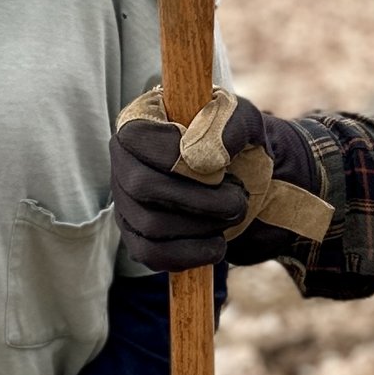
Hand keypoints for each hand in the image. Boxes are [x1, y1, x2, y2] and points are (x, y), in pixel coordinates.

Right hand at [111, 85, 331, 271]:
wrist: (250, 183)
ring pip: (151, 225)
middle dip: (201, 200)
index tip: (221, 167)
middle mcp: (124, 160)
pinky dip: (191, 254)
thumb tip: (198, 157)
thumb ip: (228, 126)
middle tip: (236, 200)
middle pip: (142, 186)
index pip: (141, 139)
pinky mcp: (137, 237)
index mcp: (141, 119)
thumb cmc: (240, 146)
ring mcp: (126, 201)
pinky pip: (152, 255)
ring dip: (204, 226)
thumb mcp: (247, 122)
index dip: (183, 159)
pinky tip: (216, 243)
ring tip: (231, 215)